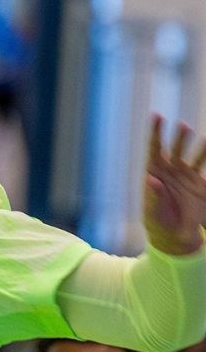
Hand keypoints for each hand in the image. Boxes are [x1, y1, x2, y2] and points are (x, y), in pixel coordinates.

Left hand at [143, 114, 205, 254]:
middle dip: (178, 138)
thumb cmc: (158, 223)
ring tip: (203, 138)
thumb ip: (154, 195)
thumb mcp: (154, 211)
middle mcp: (169, 171)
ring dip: (196, 146)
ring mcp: (185, 176)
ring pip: (192, 157)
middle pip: (173, 150)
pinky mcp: (198, 184)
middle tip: (183, 125)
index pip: (153, 149)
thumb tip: (152, 179)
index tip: (157, 116)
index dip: (155, 132)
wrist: (174, 235)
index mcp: (153, 174)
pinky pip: (203, 167)